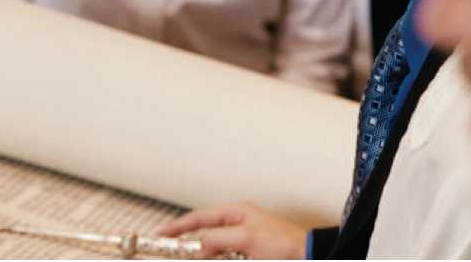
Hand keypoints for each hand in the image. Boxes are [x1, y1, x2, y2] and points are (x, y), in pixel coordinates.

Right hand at [159, 201, 306, 259]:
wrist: (308, 256)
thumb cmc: (284, 243)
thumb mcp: (247, 238)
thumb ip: (219, 239)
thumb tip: (198, 244)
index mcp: (237, 212)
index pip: (201, 218)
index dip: (179, 226)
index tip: (162, 234)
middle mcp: (238, 225)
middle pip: (206, 235)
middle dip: (191, 244)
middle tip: (172, 250)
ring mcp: (243, 242)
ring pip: (215, 250)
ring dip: (206, 254)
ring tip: (190, 253)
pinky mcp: (248, 255)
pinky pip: (226, 256)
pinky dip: (218, 257)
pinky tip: (212, 258)